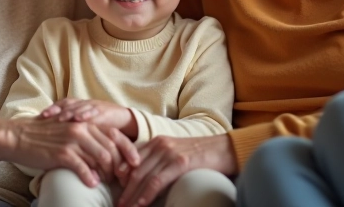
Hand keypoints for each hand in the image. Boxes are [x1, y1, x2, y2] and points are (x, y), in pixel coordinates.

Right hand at [0, 118, 140, 187]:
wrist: (19, 137)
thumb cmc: (44, 137)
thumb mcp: (69, 133)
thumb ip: (88, 141)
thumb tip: (105, 159)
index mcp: (85, 123)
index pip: (115, 136)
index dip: (128, 151)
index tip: (135, 165)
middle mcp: (82, 128)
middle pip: (112, 149)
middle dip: (120, 167)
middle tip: (123, 180)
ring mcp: (73, 140)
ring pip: (101, 159)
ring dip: (107, 174)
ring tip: (107, 183)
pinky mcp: (62, 153)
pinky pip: (83, 168)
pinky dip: (90, 178)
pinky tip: (92, 184)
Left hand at [40, 98, 136, 135]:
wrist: (123, 120)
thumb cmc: (100, 124)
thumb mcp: (85, 125)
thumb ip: (71, 127)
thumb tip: (51, 135)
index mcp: (78, 106)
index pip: (62, 104)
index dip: (52, 109)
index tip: (40, 116)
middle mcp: (85, 104)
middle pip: (68, 105)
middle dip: (56, 110)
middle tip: (45, 116)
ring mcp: (95, 107)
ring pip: (80, 107)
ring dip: (69, 112)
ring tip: (60, 118)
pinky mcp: (105, 113)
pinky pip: (95, 113)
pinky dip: (87, 115)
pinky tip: (80, 120)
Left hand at [116, 134, 237, 206]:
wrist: (225, 149)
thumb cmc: (202, 155)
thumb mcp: (176, 154)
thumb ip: (160, 162)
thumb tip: (146, 180)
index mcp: (156, 142)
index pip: (132, 161)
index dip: (122, 179)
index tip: (118, 193)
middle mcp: (159, 144)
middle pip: (134, 171)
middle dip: (125, 191)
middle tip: (118, 205)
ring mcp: (169, 152)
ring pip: (143, 177)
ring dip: (132, 197)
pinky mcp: (180, 162)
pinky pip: (158, 181)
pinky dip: (147, 194)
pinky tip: (141, 204)